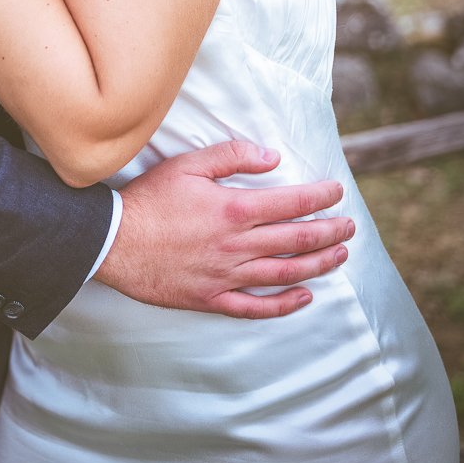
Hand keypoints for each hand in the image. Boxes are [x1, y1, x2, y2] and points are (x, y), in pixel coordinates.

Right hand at [95, 139, 352, 318]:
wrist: (114, 241)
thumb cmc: (149, 199)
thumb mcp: (188, 164)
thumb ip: (232, 156)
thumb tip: (272, 157)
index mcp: (234, 209)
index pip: (292, 202)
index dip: (320, 197)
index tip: (337, 192)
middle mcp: (237, 245)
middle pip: (297, 240)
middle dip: (329, 232)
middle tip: (349, 227)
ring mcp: (228, 276)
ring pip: (285, 273)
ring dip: (318, 265)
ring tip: (339, 256)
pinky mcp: (213, 298)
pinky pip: (257, 307)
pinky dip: (285, 304)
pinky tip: (304, 296)